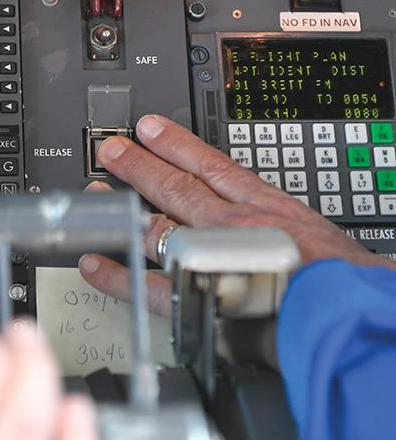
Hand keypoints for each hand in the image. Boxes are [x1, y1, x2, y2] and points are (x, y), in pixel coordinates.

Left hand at [79, 115, 393, 363]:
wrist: (345, 310)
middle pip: (175, 186)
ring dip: (122, 206)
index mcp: (267, 207)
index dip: (176, 144)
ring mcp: (210, 255)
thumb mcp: (325, 239)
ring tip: (96, 191)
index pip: (213, 165)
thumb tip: (292, 238)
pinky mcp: (198, 292)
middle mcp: (233, 223)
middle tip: (112, 150)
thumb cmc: (345, 281)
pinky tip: (94, 264)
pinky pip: (145, 283)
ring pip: (155, 223)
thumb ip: (295, 233)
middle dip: (139, 165)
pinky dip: (117, 275)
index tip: (152, 128)